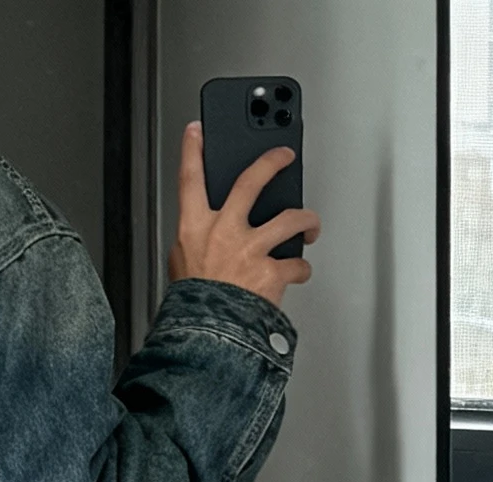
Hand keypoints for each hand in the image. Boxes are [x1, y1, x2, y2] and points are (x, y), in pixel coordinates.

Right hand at [169, 122, 319, 308]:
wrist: (208, 339)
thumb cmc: (193, 308)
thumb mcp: (182, 267)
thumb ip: (198, 241)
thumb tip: (212, 230)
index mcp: (194, 229)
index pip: (189, 180)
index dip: (192, 151)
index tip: (196, 132)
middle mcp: (224, 232)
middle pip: (250, 180)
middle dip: (271, 161)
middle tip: (284, 154)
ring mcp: (250, 250)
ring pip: (290, 218)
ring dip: (307, 220)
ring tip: (310, 225)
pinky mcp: (271, 272)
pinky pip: (296, 265)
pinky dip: (300, 269)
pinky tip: (299, 272)